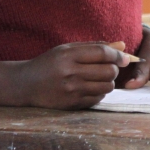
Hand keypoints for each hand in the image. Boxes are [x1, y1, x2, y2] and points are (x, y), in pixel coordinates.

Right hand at [0, 43, 130, 109]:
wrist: (25, 84)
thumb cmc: (49, 63)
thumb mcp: (68, 49)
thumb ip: (94, 46)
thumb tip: (122, 45)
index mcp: (68, 55)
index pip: (102, 53)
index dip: (118, 55)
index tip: (124, 58)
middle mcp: (70, 73)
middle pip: (109, 71)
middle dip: (114, 69)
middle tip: (109, 68)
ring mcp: (71, 91)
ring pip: (107, 86)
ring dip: (108, 82)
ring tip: (99, 78)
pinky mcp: (72, 104)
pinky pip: (98, 99)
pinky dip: (100, 93)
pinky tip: (91, 88)